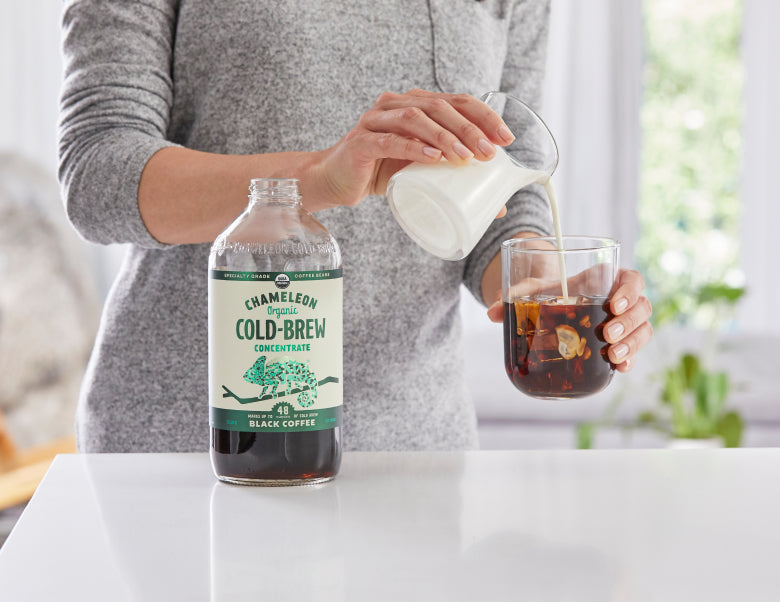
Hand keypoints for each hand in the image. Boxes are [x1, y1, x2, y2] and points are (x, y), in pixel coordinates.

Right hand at [306, 89, 514, 210]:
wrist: (334, 182)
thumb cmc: (380, 173)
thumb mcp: (422, 173)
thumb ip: (453, 178)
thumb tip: (498, 207)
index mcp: (415, 104)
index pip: (458, 100)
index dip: (485, 116)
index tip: (506, 139)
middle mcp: (396, 104)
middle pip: (441, 106)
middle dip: (470, 129)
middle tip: (489, 153)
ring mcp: (377, 120)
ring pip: (417, 118)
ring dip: (445, 137)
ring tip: (465, 158)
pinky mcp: (362, 142)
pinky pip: (391, 140)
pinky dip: (414, 148)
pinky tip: (433, 158)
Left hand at [486, 268, 652, 372]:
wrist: (553, 306)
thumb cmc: (549, 293)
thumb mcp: (532, 291)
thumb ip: (514, 297)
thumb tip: (492, 312)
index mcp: (603, 280)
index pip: (631, 278)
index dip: (630, 289)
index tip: (614, 303)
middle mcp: (619, 301)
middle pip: (642, 306)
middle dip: (628, 322)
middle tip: (607, 334)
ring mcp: (623, 323)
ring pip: (643, 329)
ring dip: (632, 342)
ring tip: (611, 354)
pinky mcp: (620, 343)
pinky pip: (636, 350)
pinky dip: (631, 359)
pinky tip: (620, 368)